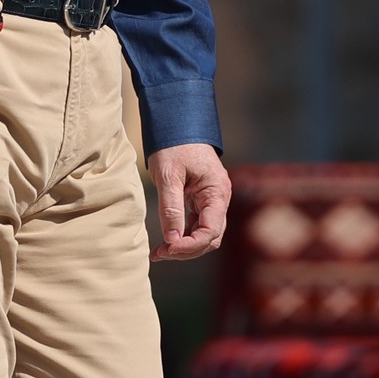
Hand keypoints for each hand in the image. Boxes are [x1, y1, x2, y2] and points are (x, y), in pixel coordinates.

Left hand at [147, 143, 230, 262]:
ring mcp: (212, 200)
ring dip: (184, 245)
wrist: (177, 123)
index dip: (190, 245)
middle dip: (187, 249)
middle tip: (159, 254)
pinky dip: (182, 235)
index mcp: (217, 191)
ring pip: (204, 234)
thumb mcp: (168, 175)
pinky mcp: (202, 200)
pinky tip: (165, 241)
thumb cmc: (173, 145)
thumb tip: (171, 239)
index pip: (210, 231)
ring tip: (158, 252)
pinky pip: (197, 225)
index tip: (167, 248)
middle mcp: (220, 198)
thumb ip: (171, 207)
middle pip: (210, 237)